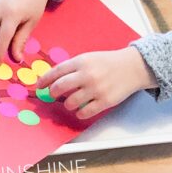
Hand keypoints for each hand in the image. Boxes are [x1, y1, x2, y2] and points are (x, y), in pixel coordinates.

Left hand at [37, 48, 156, 118]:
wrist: (132, 67)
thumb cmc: (108, 63)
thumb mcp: (89, 58)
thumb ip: (72, 68)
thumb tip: (52, 80)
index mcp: (81, 62)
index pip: (56, 72)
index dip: (44, 80)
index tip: (39, 86)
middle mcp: (87, 75)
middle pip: (59, 88)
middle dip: (52, 93)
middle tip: (53, 95)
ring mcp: (96, 89)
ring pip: (70, 103)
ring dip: (67, 105)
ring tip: (71, 102)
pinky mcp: (104, 101)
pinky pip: (84, 113)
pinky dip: (79, 113)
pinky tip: (81, 110)